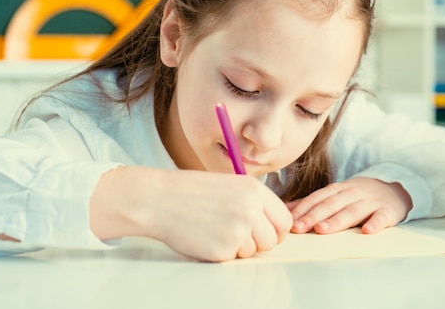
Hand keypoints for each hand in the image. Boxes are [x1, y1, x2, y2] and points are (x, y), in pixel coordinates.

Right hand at [91, 166, 292, 261]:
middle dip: (257, 242)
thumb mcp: (230, 186)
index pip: (284, 220)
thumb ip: (254, 202)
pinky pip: (233, 259)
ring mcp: (238, 230)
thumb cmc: (192, 192)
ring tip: (215, 230)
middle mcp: (251, 209)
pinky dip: (221, 253)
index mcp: (254, 190)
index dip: (275, 230)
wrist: (160, 200)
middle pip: (272, 240)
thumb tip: (273, 226)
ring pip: (253, 252)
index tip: (264, 232)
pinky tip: (205, 237)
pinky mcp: (223, 250)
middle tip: (235, 234)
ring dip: (238, 247)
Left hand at [286, 177, 412, 234]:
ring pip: (352, 211)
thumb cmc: (359, 196)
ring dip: (337, 220)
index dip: (303, 209)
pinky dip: (375, 223)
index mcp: (338, 190)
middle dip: (313, 216)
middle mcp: (352, 193)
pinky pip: (382, 217)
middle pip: (331, 204)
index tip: (289, 222)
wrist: (395, 188)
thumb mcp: (336, 194)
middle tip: (299, 228)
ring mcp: (370, 201)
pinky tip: (367, 231)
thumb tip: (286, 208)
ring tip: (322, 230)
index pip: (317, 198)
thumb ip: (313, 202)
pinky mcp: (388, 210)